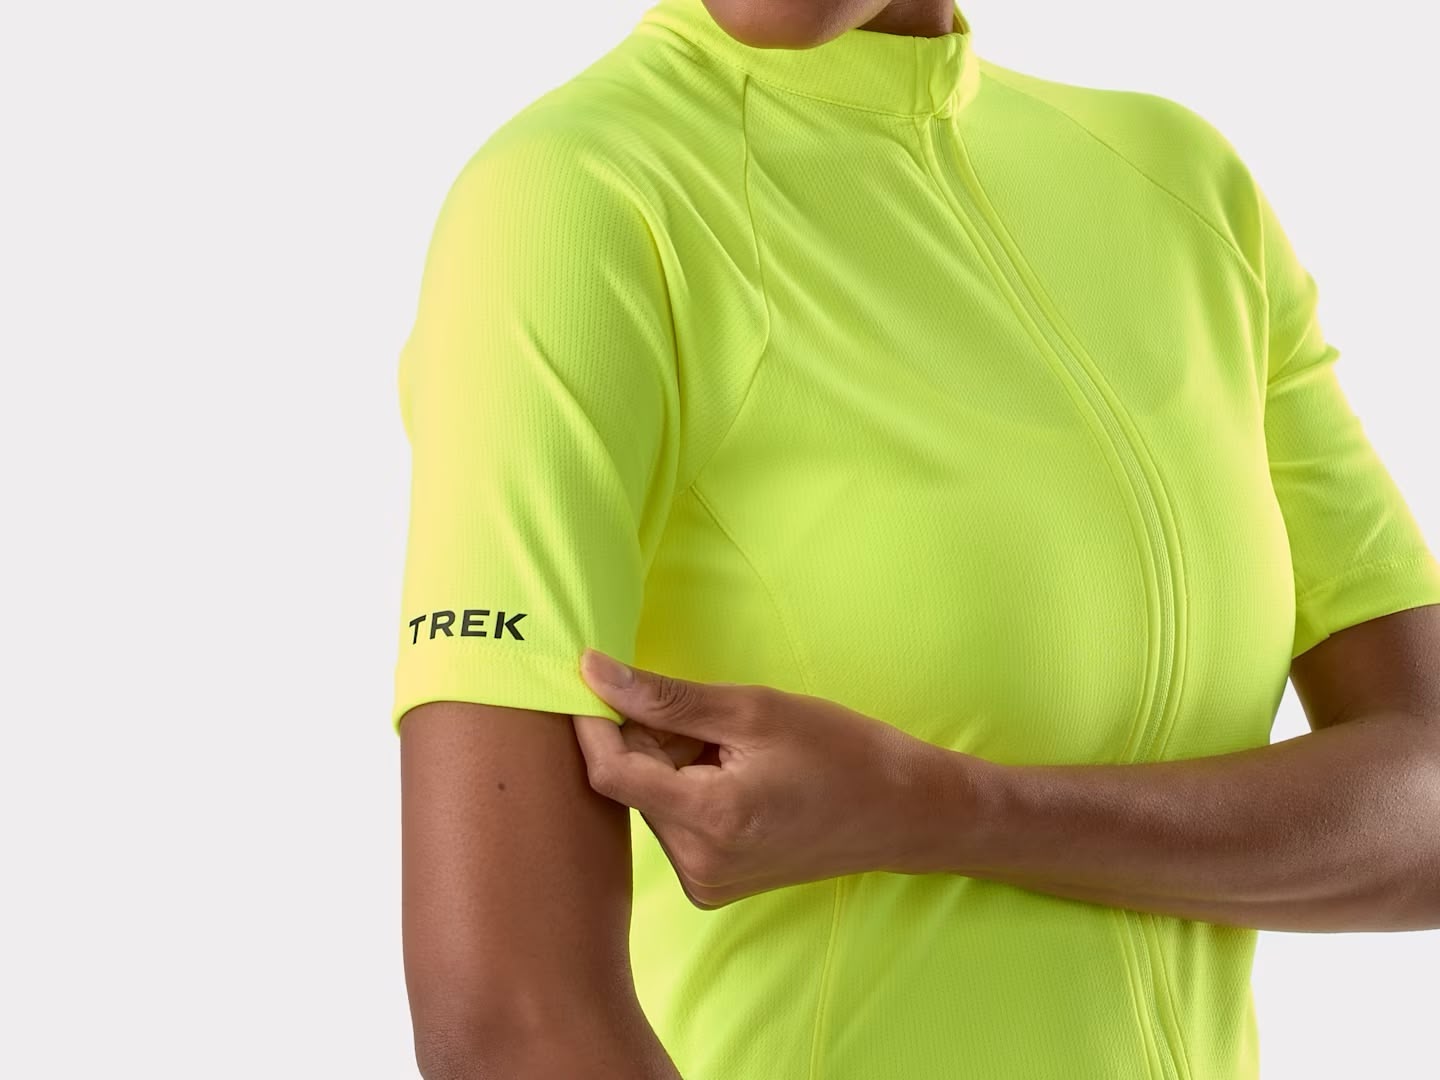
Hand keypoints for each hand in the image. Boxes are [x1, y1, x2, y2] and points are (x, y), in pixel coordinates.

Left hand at [570, 648, 962, 908]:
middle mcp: (698, 865)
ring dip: (674, 765)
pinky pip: (674, 824)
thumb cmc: (839, 752)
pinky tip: (738, 779)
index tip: (595, 680)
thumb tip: (592, 671)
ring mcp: (705, 883)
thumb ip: (665, 696)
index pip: (609, 771)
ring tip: (736, 752)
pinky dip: (689, 791)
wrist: (901, 811)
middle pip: (632, 784)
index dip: (593, 722)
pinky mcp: (712, 887)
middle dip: (653, 740)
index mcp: (710, 820)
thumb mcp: (753, 709)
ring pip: (652, 801)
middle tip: (711, 717)